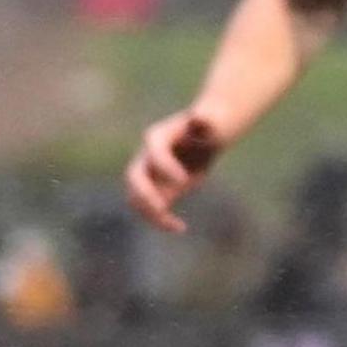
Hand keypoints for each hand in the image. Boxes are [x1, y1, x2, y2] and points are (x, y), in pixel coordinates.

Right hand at [123, 107, 229, 233]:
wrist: (207, 136)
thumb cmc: (211, 126)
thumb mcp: (212, 123)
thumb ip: (206, 121)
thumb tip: (201, 118)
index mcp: (157, 137)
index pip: (154, 154)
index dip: (166, 167)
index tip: (185, 181)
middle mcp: (145, 157)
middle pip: (134, 177)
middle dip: (145, 194)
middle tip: (162, 208)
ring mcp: (148, 175)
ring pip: (136, 198)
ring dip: (150, 214)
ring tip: (175, 225)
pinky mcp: (156, 191)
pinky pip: (149, 209)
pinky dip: (161, 221)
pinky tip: (180, 228)